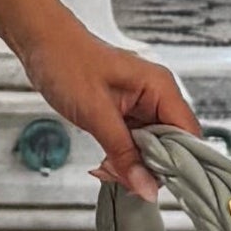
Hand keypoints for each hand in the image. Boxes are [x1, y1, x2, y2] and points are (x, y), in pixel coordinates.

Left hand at [22, 22, 200, 193]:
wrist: (41, 42)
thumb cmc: (67, 62)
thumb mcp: (96, 113)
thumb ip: (124, 153)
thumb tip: (147, 188)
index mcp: (160, 88)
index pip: (189, 136)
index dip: (178, 165)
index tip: (155, 184)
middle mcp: (157, 97)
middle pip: (171, 146)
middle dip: (148, 168)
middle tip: (121, 176)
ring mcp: (141, 106)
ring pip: (151, 149)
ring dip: (131, 165)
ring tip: (106, 167)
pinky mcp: (125, 114)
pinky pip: (134, 144)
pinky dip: (121, 157)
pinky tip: (104, 161)